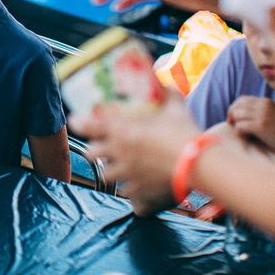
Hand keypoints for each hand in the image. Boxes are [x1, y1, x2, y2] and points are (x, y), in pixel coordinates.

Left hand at [71, 95, 198, 215]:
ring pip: (105, 174)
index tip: (76, 120)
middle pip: (91, 153)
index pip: (88, 126)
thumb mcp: (175, 107)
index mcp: (122, 129)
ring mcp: (127, 171)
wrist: (198, 163)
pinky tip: (132, 182)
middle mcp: (119, 151)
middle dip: (94, 149)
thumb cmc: (184, 132)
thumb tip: (166, 84)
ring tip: (116, 165)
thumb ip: (168, 94)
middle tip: (101, 145)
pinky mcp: (138, 188)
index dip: (78, 123)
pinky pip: (125, 190)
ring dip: (108, 169)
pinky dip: (126, 186)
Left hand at [227, 96, 274, 160]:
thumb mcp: (272, 115)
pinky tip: (245, 136)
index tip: (234, 119)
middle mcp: (263, 106)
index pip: (241, 100)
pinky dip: (239, 131)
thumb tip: (240, 112)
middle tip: (232, 124)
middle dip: (231, 115)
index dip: (234, 108)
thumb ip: (260, 110)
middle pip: (236, 106)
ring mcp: (263, 116)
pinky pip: (240, 126)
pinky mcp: (262, 127)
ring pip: (236, 115)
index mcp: (265, 102)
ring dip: (235, 123)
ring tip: (241, 131)